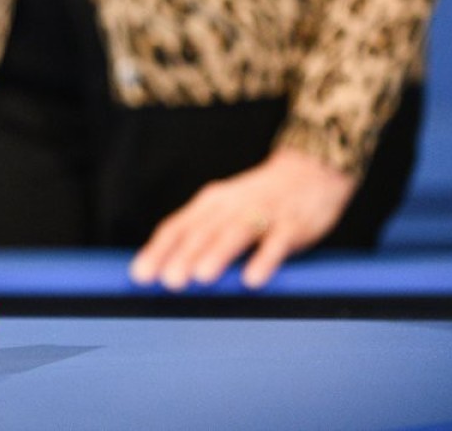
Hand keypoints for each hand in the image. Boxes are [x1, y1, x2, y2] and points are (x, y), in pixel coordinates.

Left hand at [129, 147, 356, 290]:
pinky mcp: (293, 225)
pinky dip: (264, 260)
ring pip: (236, 234)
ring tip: (200, 278)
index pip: (178, 227)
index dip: (158, 251)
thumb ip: (198, 235)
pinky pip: (277, 244)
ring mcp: (263, 214)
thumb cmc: (258, 199)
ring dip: (217, 255)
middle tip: (168, 282)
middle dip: (184, 257)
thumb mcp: (225, 210)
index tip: (140, 275)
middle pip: (203, 232)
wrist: (311, 170)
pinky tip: (252, 280)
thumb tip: (163, 269)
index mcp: (210, 203)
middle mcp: (232, 206)